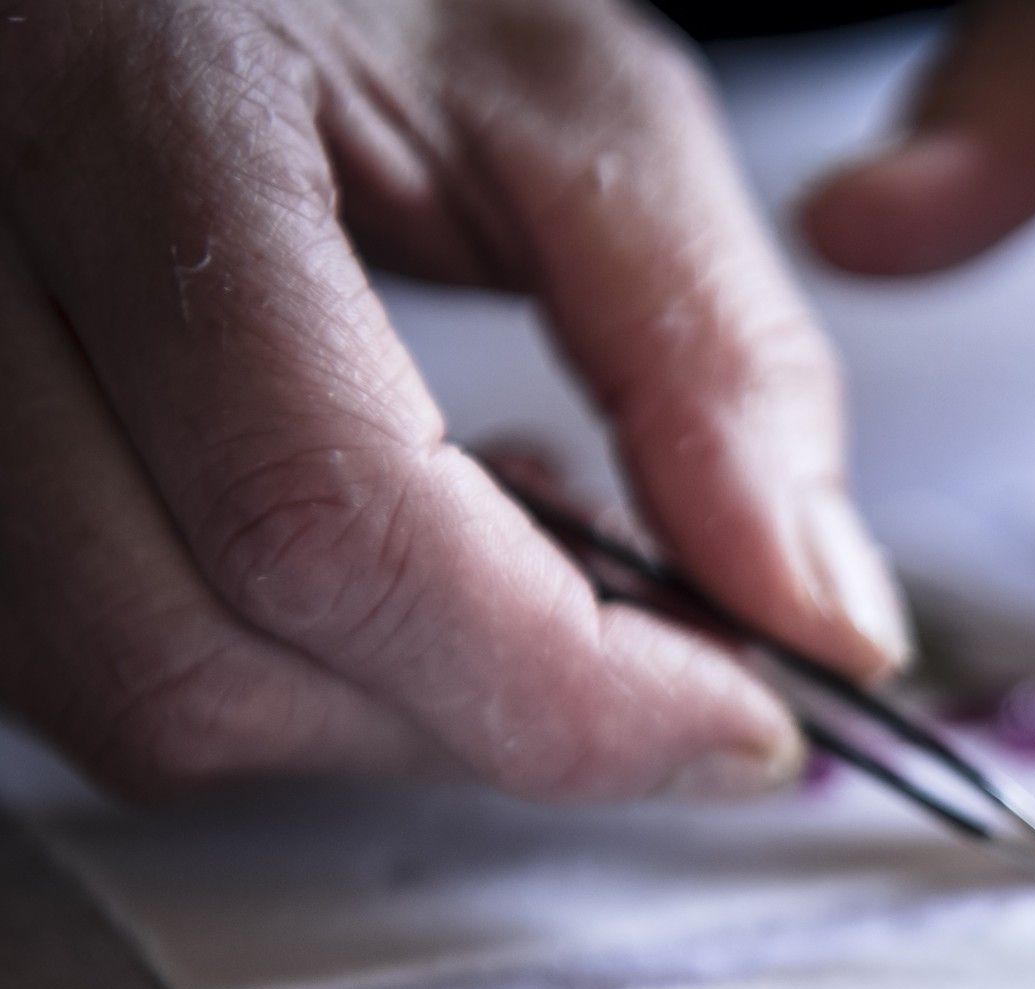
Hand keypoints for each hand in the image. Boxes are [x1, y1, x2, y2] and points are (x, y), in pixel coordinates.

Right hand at [0, 0, 909, 800]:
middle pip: (206, 657)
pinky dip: (289, 670)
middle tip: (650, 636)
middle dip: (479, 709)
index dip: (563, 679)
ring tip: (511, 549)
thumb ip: (715, 359)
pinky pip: (93, 667)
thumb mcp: (578, 112)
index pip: (321, 511)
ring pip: (136, 698)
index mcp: (130, 109)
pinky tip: (389, 552)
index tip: (741, 713)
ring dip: (384, 701)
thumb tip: (820, 616)